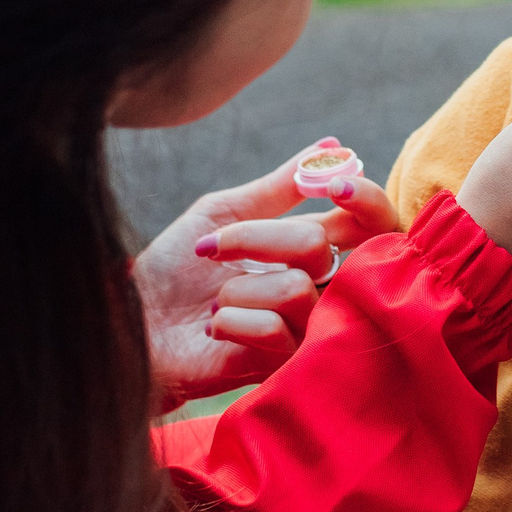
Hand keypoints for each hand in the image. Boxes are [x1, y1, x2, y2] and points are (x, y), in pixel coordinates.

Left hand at [136, 138, 400, 411]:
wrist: (135, 322)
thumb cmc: (177, 268)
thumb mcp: (226, 212)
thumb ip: (282, 184)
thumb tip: (334, 144)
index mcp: (314, 249)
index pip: (375, 224)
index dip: (366, 200)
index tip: (332, 185)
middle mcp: (321, 289)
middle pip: (323, 249)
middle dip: (259, 239)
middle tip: (217, 247)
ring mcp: (306, 330)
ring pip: (295, 289)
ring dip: (236, 288)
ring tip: (213, 302)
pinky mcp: (286, 366)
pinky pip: (276, 329)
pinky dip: (231, 320)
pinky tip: (213, 328)